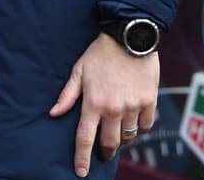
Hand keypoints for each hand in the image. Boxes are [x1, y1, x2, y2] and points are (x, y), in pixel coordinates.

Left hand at [49, 32, 158, 176]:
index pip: (85, 138)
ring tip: (117, 132)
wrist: (129, 37)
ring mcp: (133, 106)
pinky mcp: (149, 101)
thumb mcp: (79, 71)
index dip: (82, 158)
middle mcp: (113, 108)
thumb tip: (54, 113)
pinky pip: (145, 126)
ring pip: (127, 136)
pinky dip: (139, 128)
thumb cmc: (100, 53)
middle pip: (109, 143)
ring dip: (121, 138)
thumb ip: (67, 95)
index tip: (81, 172)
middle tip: (103, 152)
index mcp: (93, 102)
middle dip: (104, 152)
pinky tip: (133, 122)